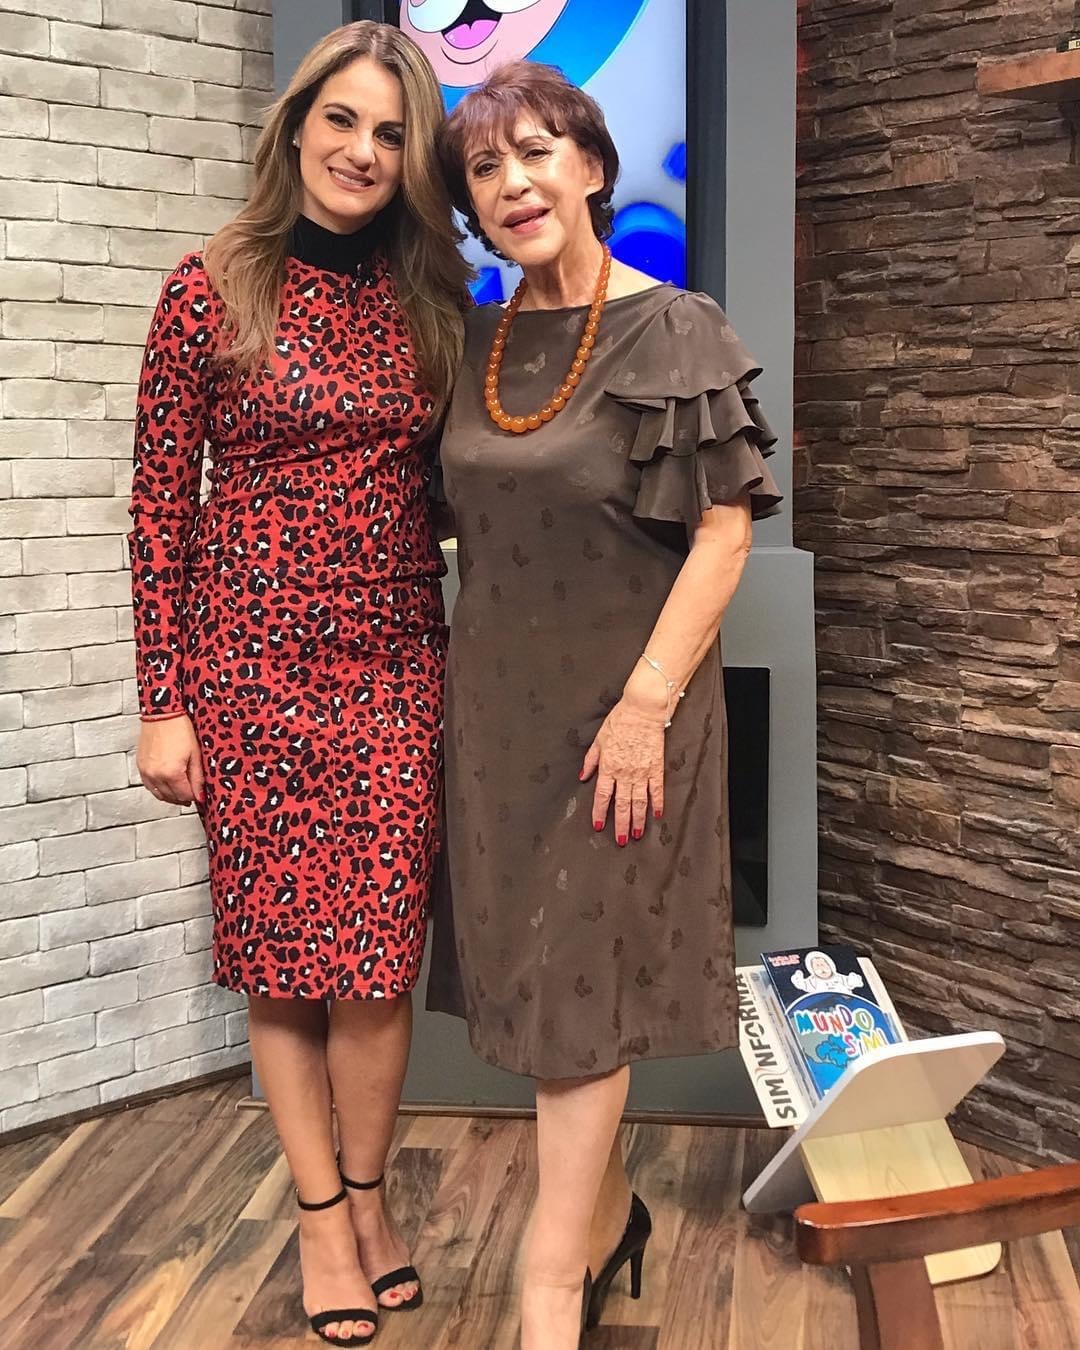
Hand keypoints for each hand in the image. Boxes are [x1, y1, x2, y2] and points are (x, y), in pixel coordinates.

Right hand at [136, 715, 203, 806]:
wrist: (162, 713)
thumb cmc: (180, 729)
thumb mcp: (195, 754)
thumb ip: (198, 778)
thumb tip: (200, 795)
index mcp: (171, 773)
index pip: (185, 796)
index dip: (195, 796)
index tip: (200, 793)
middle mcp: (155, 775)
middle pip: (171, 797)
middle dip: (183, 797)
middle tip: (192, 793)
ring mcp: (146, 771)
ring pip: (159, 794)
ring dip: (171, 796)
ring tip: (181, 791)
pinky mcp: (140, 766)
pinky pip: (149, 786)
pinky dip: (159, 789)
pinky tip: (167, 785)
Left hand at [579, 694, 666, 844]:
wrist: (643, 710)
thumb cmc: (619, 722)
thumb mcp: (599, 740)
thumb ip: (591, 761)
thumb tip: (582, 776)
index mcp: (609, 767)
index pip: (603, 796)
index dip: (600, 813)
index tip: (599, 826)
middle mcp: (625, 773)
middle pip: (622, 804)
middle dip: (621, 824)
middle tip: (621, 840)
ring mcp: (642, 772)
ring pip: (640, 802)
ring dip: (638, 820)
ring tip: (637, 834)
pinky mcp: (656, 767)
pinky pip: (657, 790)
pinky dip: (657, 803)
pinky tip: (657, 815)